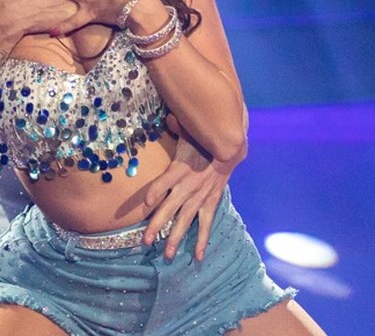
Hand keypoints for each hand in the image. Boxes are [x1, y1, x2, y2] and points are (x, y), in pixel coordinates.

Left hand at [142, 125, 237, 261]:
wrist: (229, 151)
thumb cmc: (201, 141)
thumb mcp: (188, 133)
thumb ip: (176, 126)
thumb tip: (169, 117)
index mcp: (179, 170)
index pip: (164, 183)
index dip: (155, 193)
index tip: (145, 204)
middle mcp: (188, 186)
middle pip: (170, 208)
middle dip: (157, 225)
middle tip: (145, 241)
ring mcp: (199, 197)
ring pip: (185, 221)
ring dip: (175, 238)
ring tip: (167, 254)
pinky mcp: (210, 202)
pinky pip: (205, 224)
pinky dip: (202, 241)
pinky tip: (199, 256)